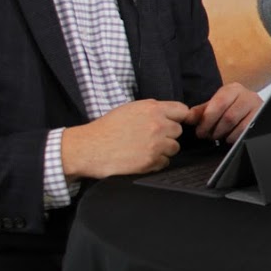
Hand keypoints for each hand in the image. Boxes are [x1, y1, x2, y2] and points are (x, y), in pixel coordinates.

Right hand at [61, 99, 191, 178]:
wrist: (88, 148)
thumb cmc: (106, 128)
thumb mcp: (130, 109)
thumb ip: (153, 110)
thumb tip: (171, 115)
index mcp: (152, 108)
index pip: (182, 111)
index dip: (178, 118)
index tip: (173, 123)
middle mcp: (157, 124)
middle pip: (178, 131)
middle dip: (168, 135)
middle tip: (150, 138)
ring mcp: (156, 143)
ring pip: (174, 147)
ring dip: (163, 149)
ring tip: (144, 148)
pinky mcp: (151, 161)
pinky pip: (165, 162)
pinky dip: (156, 162)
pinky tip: (141, 158)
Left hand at [186, 82, 261, 143]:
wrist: (250, 107)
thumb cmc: (230, 107)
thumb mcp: (216, 105)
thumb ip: (201, 111)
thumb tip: (188, 117)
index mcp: (233, 89)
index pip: (219, 103)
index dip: (207, 120)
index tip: (199, 131)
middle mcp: (247, 95)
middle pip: (228, 117)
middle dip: (214, 130)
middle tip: (207, 136)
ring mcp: (256, 107)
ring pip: (237, 125)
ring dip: (224, 134)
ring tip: (217, 136)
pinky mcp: (261, 118)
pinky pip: (245, 132)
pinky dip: (233, 137)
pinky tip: (228, 137)